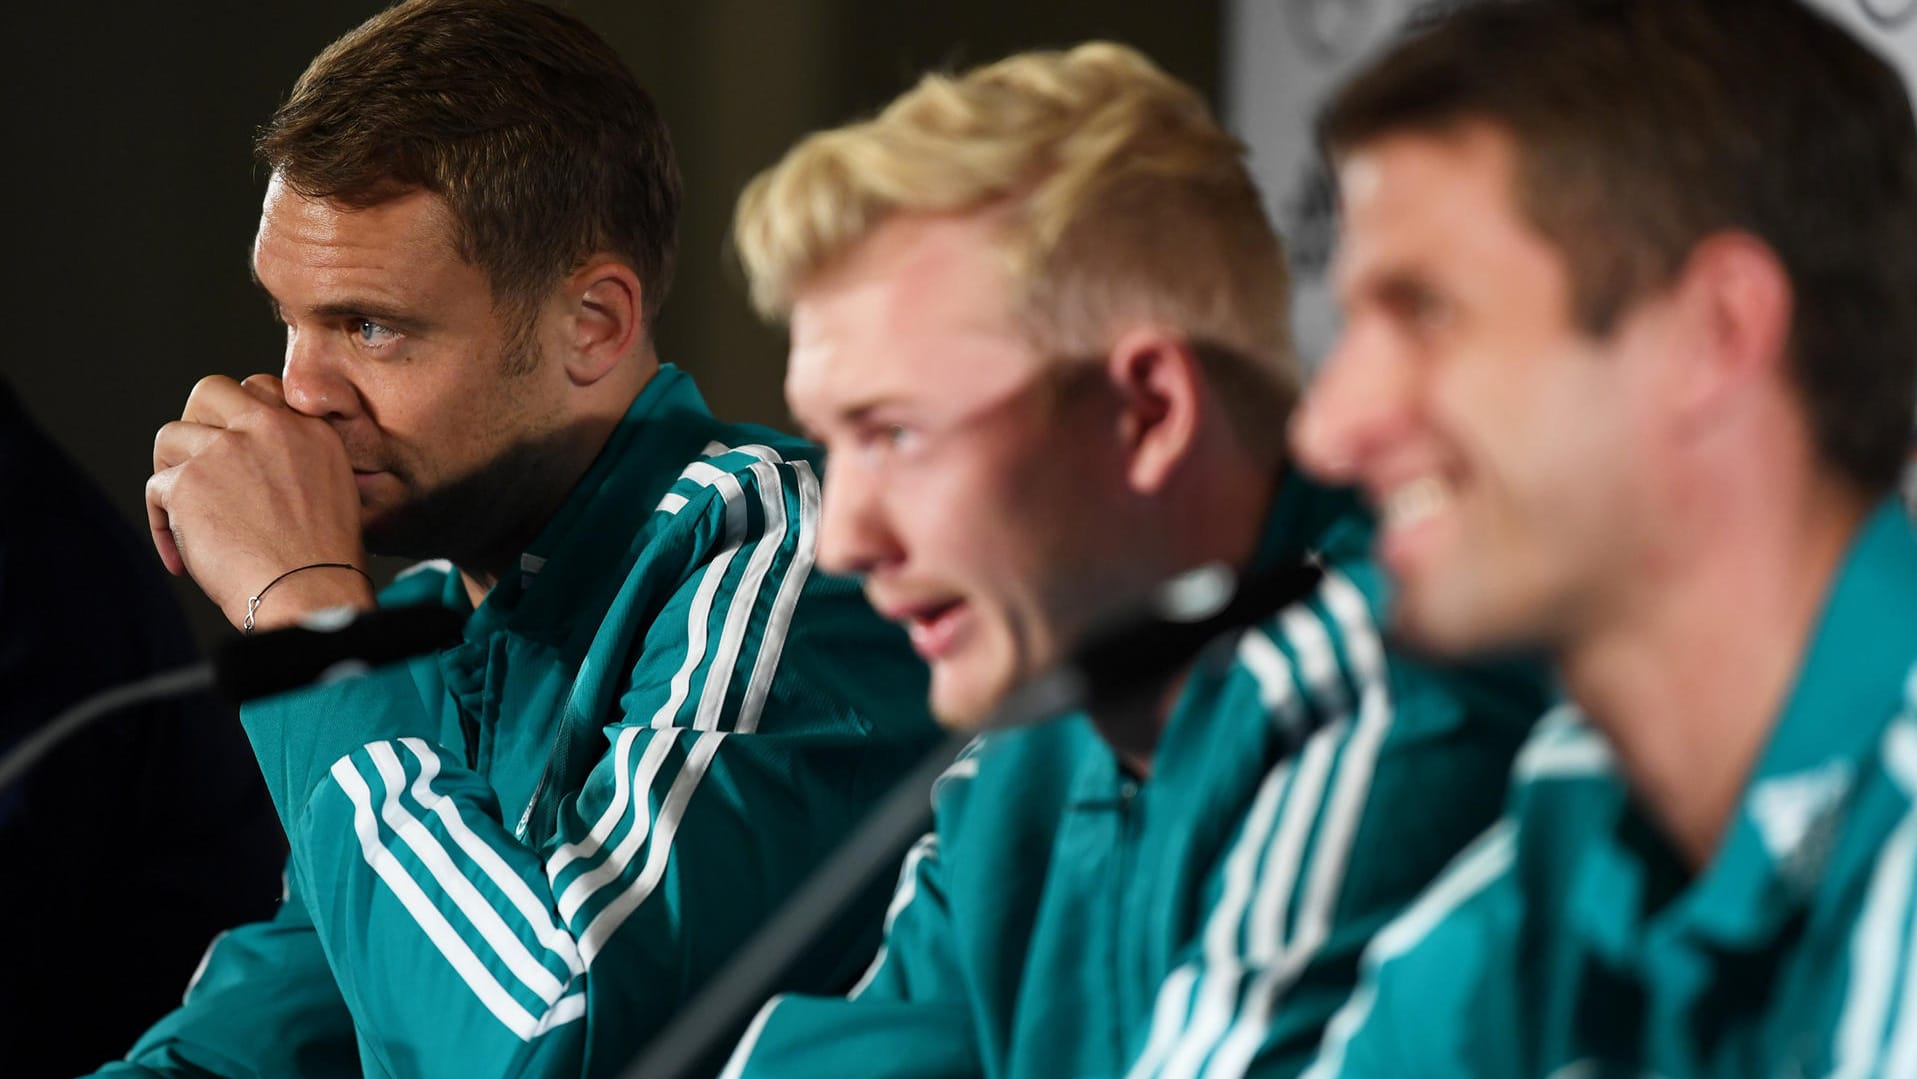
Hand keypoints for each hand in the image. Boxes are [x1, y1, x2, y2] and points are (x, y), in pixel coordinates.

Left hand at [148, 374, 374, 630]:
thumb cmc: (324, 562)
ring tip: (186, 514)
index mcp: (310, 430)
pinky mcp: (188, 481)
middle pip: (211, 392)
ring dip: (172, 474)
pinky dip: (163, 525)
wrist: (310, 591)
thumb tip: (255, 466)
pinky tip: (185, 557)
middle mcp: (268, 428)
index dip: (239, 416)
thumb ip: (297, 462)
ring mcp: (224, 450)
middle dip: (195, 422)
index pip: (262, 390)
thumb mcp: (333, 491)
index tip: (235, 447)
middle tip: (196, 463)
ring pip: (171, 437)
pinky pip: (156, 490)